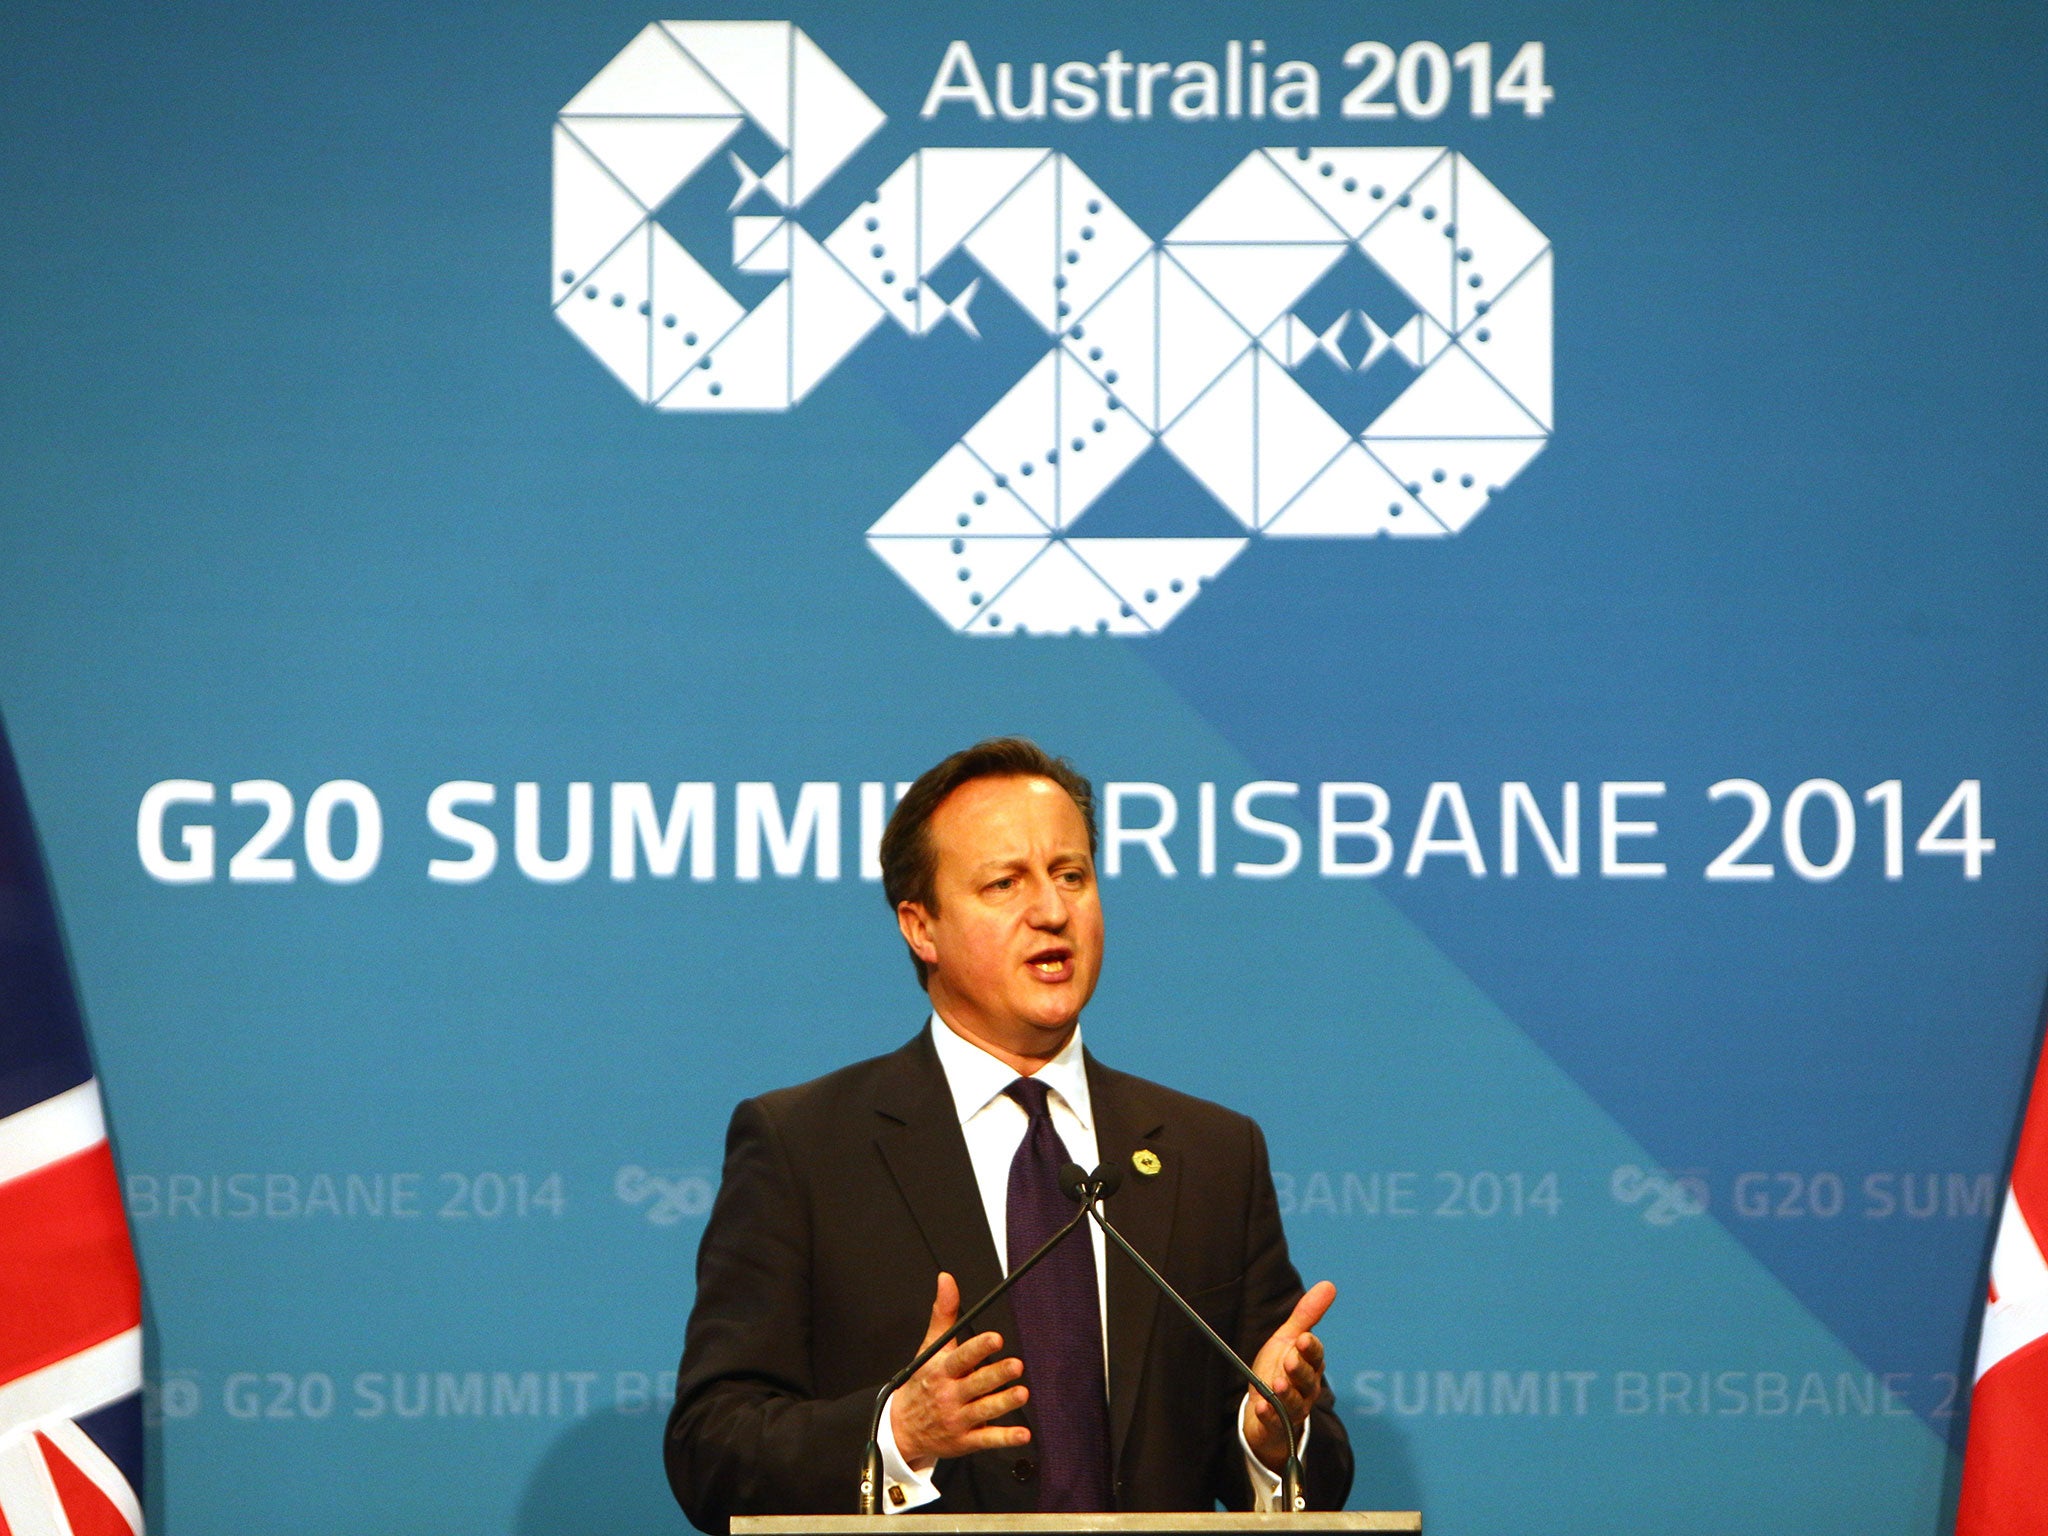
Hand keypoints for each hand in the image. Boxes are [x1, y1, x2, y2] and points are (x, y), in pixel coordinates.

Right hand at [890, 1272, 1031, 1469]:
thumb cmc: (922, 1383)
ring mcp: (957, 1419)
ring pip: (983, 1410)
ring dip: (1003, 1403)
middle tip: (1016, 1366)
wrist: (901, 1428)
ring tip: (1022, 1394)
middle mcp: (949, 1394)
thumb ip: (943, 1314)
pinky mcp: (965, 1440)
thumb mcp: (929, 1349)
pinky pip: (986, 1439)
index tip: (996, 1339)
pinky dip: (1005, 1438)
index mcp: (941, 1370)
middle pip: (975, 1383)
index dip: (978, 1348)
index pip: (961, 1357)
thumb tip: (947, 1279)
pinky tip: (1023, 1434)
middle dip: (996, 1375)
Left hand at [1240, 1281, 1333, 1471]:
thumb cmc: (1279, 1368)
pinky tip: (1262, 1406)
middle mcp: (1306, 1387)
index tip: (1302, 1339)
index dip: (1310, 1348)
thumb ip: (1307, 1315)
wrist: (1266, 1407)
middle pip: (1306, 1379)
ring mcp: (1293, 1407)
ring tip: (1276, 1384)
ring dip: (1285, 1394)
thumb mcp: (1289, 1339)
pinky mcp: (1277, 1424)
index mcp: (1310, 1365)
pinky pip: (1276, 1421)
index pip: (1315, 1355)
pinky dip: (1269, 1414)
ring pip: (1293, 1401)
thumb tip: (1329, 1284)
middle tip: (1289, 1360)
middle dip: (1299, 1370)